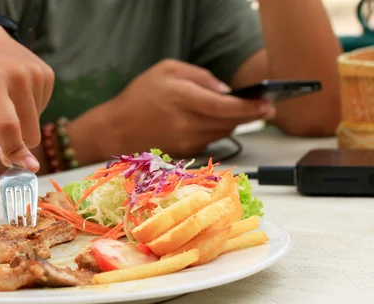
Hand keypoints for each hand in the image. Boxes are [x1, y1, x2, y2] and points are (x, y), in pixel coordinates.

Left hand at [0, 23, 53, 171]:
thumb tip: (11, 161)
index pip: (8, 125)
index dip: (16, 150)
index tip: (27, 168)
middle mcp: (19, 74)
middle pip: (30, 132)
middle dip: (16, 139)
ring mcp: (37, 72)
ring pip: (37, 124)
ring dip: (21, 121)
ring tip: (2, 98)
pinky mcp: (48, 73)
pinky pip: (43, 110)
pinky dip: (28, 109)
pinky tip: (14, 92)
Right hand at [74, 59, 274, 160]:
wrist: (115, 131)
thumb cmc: (138, 97)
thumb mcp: (166, 70)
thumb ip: (200, 76)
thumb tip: (225, 91)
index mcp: (184, 99)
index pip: (228, 107)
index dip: (252, 107)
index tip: (268, 105)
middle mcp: (188, 124)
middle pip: (231, 123)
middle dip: (250, 115)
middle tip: (263, 107)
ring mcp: (187, 142)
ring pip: (223, 133)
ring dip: (233, 123)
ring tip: (236, 112)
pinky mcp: (185, 153)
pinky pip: (211, 141)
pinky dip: (216, 131)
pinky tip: (211, 122)